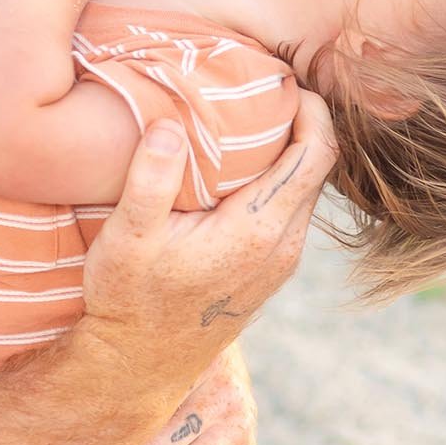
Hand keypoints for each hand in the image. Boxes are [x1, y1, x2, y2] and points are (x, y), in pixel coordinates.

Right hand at [76, 93, 336, 399]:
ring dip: (289, 149)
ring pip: (304, 189)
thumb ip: (150, 180)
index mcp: (259, 229)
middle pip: (318, 167)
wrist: (139, 366)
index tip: (285, 78)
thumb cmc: (129, 300)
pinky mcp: (269, 269)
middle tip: (266, 85)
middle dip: (303, 120)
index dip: (314, 108)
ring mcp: (280, 261)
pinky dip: (277, 177)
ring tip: (251, 115)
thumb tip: (167, 124)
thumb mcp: (127, 237)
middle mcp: (283, 246)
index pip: (317, 154)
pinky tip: (240, 164)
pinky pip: (289, 209)